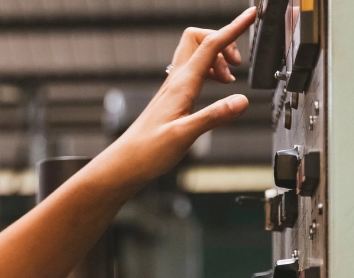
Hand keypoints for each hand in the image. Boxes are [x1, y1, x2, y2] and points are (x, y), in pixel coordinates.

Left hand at [110, 7, 256, 185]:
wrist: (125, 164)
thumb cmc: (146, 152)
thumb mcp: (184, 135)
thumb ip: (214, 117)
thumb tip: (241, 101)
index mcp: (181, 85)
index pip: (210, 45)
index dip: (233, 28)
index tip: (251, 15)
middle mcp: (176, 82)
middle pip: (199, 39)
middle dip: (223, 41)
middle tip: (238, 62)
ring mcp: (173, 89)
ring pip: (196, 56)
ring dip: (218, 59)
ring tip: (230, 79)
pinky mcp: (172, 99)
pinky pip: (193, 73)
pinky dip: (209, 73)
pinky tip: (216, 90)